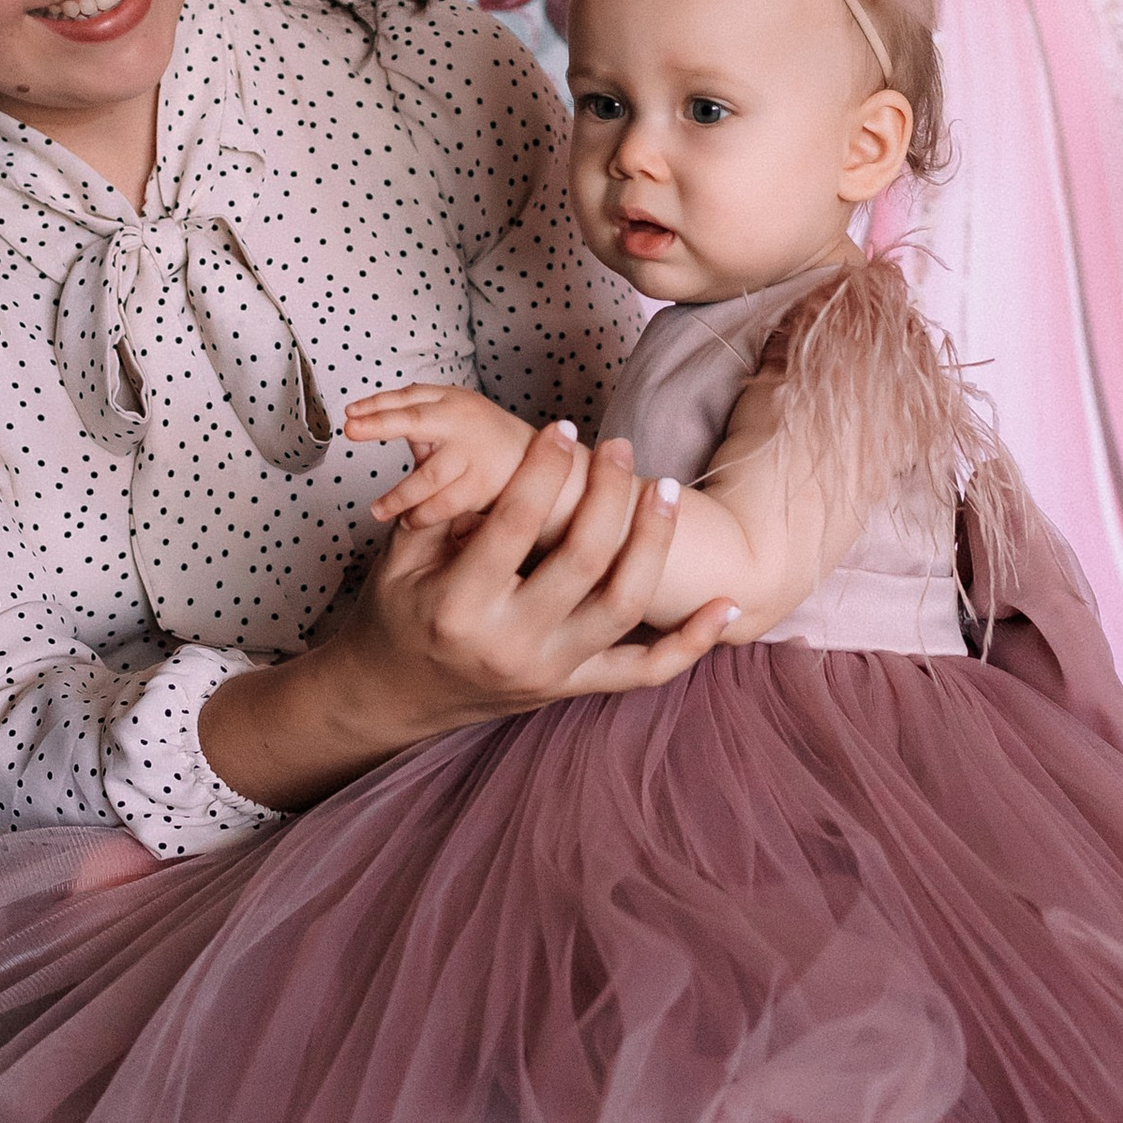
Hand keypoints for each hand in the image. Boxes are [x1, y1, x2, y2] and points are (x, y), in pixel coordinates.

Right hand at [196, 426, 735, 810]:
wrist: (396, 696)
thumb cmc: (399, 612)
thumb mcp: (399, 560)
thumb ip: (435, 506)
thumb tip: (462, 442)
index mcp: (460, 605)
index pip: (512, 525)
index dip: (542, 470)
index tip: (561, 426)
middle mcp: (511, 643)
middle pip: (583, 560)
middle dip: (608, 494)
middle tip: (619, 447)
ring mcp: (549, 672)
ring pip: (623, 606)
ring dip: (654, 544)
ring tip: (664, 490)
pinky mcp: (573, 689)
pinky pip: (645, 671)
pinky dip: (691, 643)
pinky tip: (727, 604)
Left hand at [344, 381, 543, 531]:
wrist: (548, 465)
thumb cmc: (492, 442)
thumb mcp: (459, 422)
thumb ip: (423, 425)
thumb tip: (373, 421)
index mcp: (453, 401)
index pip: (409, 397)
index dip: (377, 404)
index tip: (349, 414)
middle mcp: (463, 420)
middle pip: (414, 421)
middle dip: (379, 424)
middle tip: (350, 430)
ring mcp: (474, 451)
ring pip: (425, 477)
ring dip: (398, 497)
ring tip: (378, 510)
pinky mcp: (483, 482)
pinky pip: (444, 504)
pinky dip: (423, 515)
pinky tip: (410, 521)